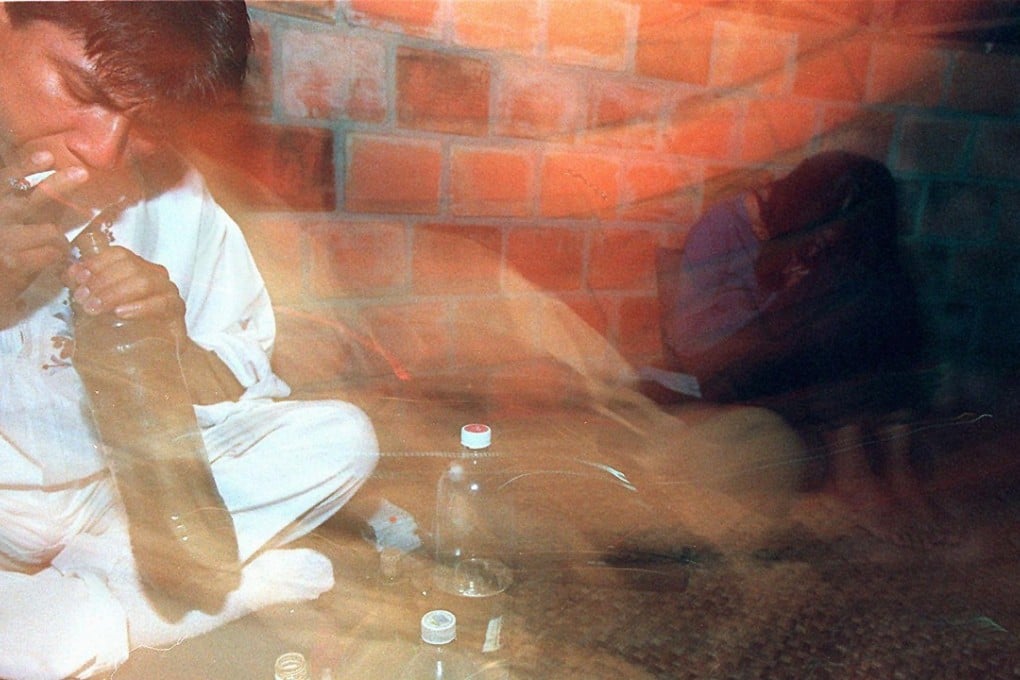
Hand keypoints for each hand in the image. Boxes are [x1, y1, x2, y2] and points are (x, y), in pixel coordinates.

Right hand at [0, 152, 88, 307]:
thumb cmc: (9, 249)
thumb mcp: (18, 221)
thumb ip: (35, 204)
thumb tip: (63, 179)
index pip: (7, 180)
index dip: (26, 166)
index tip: (47, 156)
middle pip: (32, 198)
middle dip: (59, 184)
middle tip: (81, 173)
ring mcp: (5, 240)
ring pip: (50, 230)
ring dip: (60, 238)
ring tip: (56, 245)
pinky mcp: (15, 262)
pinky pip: (52, 252)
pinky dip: (58, 254)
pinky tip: (53, 257)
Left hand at [64, 245, 186, 332]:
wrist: (156, 354)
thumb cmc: (125, 327)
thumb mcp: (100, 306)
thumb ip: (86, 289)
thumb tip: (69, 274)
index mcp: (137, 268)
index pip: (118, 254)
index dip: (96, 263)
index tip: (77, 278)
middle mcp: (154, 275)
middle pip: (129, 266)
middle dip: (101, 281)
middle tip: (82, 299)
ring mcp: (168, 291)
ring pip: (143, 282)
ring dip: (115, 293)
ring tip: (95, 309)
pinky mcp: (177, 310)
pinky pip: (161, 303)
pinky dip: (139, 307)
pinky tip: (121, 313)